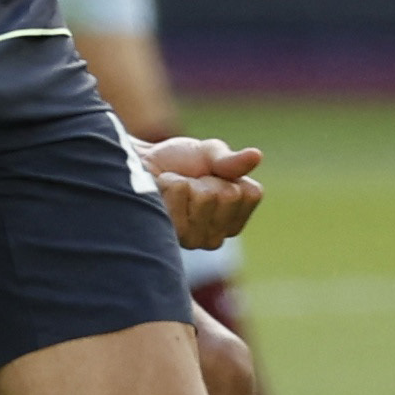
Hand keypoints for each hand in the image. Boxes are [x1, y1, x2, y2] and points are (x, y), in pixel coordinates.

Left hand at [135, 132, 263, 248]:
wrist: (138, 164)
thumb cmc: (176, 162)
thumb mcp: (209, 154)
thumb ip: (231, 161)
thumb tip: (257, 155)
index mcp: (234, 219)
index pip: (251, 194)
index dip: (228, 175)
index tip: (209, 176)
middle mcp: (217, 236)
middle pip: (228, 195)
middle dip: (206, 178)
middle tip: (188, 180)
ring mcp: (194, 240)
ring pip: (206, 196)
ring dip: (185, 182)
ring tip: (172, 188)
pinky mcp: (171, 236)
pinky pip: (181, 196)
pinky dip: (170, 184)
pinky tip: (161, 194)